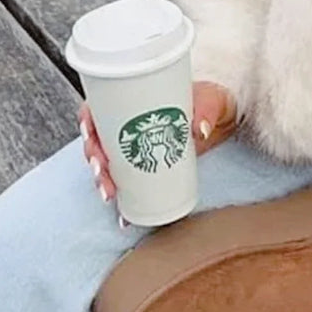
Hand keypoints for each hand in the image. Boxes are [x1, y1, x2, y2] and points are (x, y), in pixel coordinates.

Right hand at [79, 81, 237, 216]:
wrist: (223, 116)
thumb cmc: (211, 98)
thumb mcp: (210, 98)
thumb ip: (206, 109)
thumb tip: (200, 129)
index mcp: (134, 99)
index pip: (99, 107)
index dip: (87, 121)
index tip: (90, 134)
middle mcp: (129, 123)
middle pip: (98, 140)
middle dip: (94, 159)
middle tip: (103, 172)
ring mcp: (135, 146)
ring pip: (107, 163)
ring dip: (102, 180)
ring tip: (110, 194)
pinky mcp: (145, 164)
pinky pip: (126, 181)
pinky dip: (122, 197)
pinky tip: (122, 213)